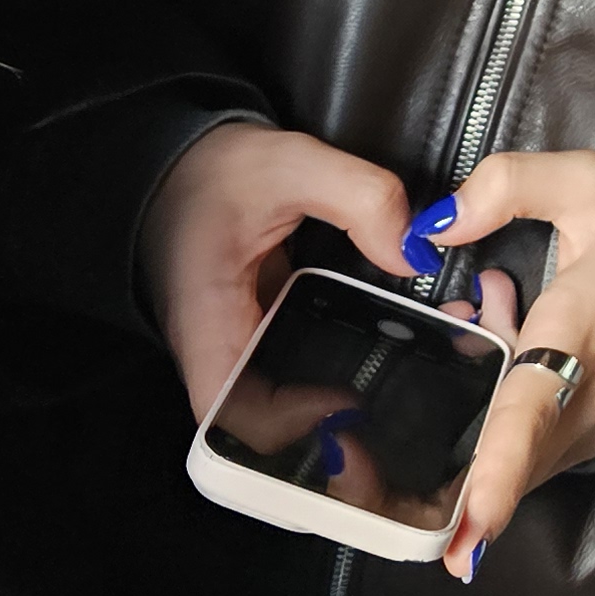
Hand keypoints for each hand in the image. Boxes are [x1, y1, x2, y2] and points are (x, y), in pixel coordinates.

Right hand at [140, 121, 416, 423]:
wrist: (179, 165)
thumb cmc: (214, 172)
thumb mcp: (291, 164)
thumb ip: (360, 198)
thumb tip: (414, 253)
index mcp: (209, 326)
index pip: (237, 416)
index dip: (293, 424)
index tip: (350, 400)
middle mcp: (220, 354)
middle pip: (269, 430)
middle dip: (333, 431)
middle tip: (403, 406)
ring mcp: (242, 349)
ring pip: (288, 406)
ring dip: (344, 402)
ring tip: (412, 381)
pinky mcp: (263, 334)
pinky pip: (299, 369)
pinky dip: (344, 365)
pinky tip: (393, 346)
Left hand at [417, 148, 594, 580]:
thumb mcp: (591, 184)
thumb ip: (508, 185)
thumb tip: (433, 225)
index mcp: (578, 335)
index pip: (530, 414)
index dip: (495, 476)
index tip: (466, 537)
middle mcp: (584, 402)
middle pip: (496, 458)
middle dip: (430, 449)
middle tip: (414, 371)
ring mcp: (587, 432)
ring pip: (501, 451)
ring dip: (466, 400)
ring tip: (488, 301)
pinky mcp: (585, 443)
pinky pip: (519, 445)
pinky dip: (491, 403)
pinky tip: (501, 325)